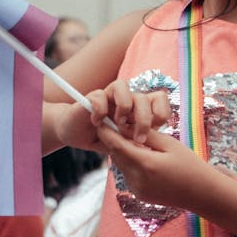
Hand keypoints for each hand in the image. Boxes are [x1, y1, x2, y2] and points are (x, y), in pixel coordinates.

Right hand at [51, 82, 170, 151]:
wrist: (76, 134)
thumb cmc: (103, 139)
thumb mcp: (123, 145)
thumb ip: (136, 144)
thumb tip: (151, 150)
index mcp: (138, 108)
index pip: (159, 98)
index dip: (160, 112)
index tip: (156, 131)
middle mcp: (126, 99)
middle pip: (143, 97)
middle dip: (144, 119)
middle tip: (139, 138)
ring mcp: (109, 96)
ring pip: (123, 86)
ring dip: (124, 107)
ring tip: (119, 124)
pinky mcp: (92, 97)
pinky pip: (99, 95)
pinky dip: (100, 110)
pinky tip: (97, 123)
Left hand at [97, 122, 220, 207]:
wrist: (203, 194)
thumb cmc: (190, 165)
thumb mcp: (170, 144)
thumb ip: (146, 135)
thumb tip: (126, 125)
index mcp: (145, 164)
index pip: (116, 145)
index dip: (106, 132)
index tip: (101, 120)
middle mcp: (137, 179)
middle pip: (116, 155)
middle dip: (115, 140)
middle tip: (118, 125)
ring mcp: (137, 190)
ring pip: (121, 165)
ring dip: (124, 152)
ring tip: (134, 140)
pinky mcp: (140, 195)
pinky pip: (129, 175)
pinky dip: (132, 164)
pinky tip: (145, 158)